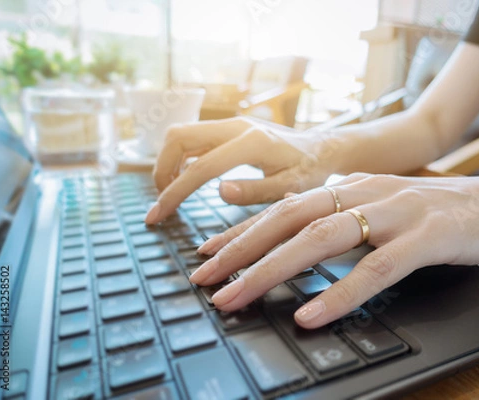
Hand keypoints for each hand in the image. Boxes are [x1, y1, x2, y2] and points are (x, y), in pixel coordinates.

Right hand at [145, 117, 343, 223]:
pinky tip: (184, 181)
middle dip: (161, 170)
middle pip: (178, 137)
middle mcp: (236, 126)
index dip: (175, 192)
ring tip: (170, 194)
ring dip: (168, 163)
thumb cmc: (311, 171)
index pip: (201, 167)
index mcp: (253, 143)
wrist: (322, 147)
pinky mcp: (228, 128)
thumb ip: (256, 190)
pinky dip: (180, 158)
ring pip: (181, 134)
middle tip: (162, 203)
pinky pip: (193, 138)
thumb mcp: (292, 188)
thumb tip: (220, 191)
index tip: (157, 216)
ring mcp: (231, 124)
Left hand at [189, 173, 478, 328]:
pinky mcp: (427, 236)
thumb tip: (295, 229)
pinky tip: (310, 314)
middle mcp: (365, 193)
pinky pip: (376, 268)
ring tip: (237, 298)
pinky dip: (339, 293)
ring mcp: (395, 212)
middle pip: (289, 219)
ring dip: (272, 271)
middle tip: (204, 280)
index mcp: (352, 188)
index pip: (283, 207)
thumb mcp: (382, 207)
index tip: (207, 253)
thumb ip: (341, 216)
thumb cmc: (439, 212)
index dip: (242, 230)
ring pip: (321, 240)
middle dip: (241, 250)